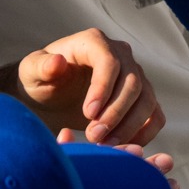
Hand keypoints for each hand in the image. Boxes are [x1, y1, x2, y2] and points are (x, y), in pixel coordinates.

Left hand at [12, 30, 163, 146]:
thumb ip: (41, 66)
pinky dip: (146, 132)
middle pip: (133, 83)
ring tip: (104, 144)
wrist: (52, 94)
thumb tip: (57, 62)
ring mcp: (136, 76)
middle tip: (93, 136)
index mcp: (95, 43)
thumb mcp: (32, 71)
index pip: (110, 62)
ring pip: (147, 100)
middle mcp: (122, 55)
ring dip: (130, 125)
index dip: (103, 88)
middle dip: (115, 113)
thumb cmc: (41, 80)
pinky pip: (155, 115)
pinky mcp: (142, 97)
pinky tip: (124, 146)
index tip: (87, 114)